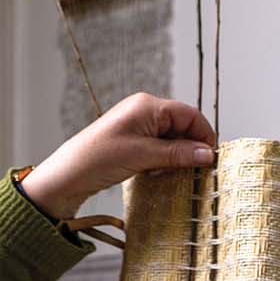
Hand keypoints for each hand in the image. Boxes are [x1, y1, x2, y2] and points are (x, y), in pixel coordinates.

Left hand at [22, 93, 216, 219]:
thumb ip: (177, 153)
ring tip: (179, 175)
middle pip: (181, 126)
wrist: (68, 175)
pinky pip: (157, 149)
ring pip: (170, 139)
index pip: (189, 114)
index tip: (211, 159)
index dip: (203, 134)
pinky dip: (163, 161)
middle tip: (198, 171)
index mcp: (148, 105)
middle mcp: (144, 111)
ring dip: (177, 157)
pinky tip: (161, 175)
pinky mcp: (131, 142)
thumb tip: (207, 154)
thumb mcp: (143, 155)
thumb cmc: (100, 158)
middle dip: (191, 147)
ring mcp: (137, 126)